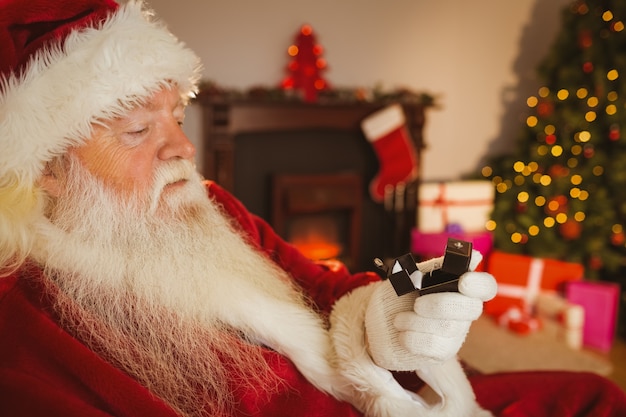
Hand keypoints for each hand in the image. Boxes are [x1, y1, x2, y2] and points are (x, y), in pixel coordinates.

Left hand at [364, 251, 496, 370]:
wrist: (382, 319)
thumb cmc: (403, 293)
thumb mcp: (415, 275)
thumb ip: (439, 267)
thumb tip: (474, 256)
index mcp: (462, 288)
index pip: (486, 286)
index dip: (479, 284)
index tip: (463, 281)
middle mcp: (465, 311)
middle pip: (470, 309)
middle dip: (440, 305)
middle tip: (416, 304)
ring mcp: (457, 334)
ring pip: (448, 328)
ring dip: (416, 322)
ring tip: (398, 319)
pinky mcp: (444, 352)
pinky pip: (435, 347)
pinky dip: (413, 338)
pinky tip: (402, 333)